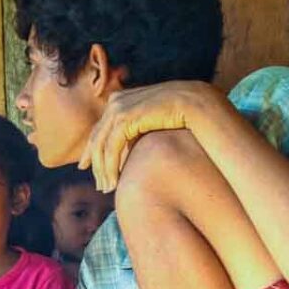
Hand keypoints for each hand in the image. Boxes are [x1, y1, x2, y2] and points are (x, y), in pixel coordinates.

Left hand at [78, 80, 219, 191]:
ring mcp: (119, 108)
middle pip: (97, 138)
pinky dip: (110, 167)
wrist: (200, 105)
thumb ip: (138, 129)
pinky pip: (111, 147)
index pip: (100, 129)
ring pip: (101, 145)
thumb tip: (128, 145)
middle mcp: (115, 101)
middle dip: (96, 164)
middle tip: (99, 185)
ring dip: (103, 170)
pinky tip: (114, 182)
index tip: (88, 167)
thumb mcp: (153, 121)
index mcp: (120, 99)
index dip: (93, 150)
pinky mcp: (125, 118)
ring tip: (107, 189)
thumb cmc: (183, 116)